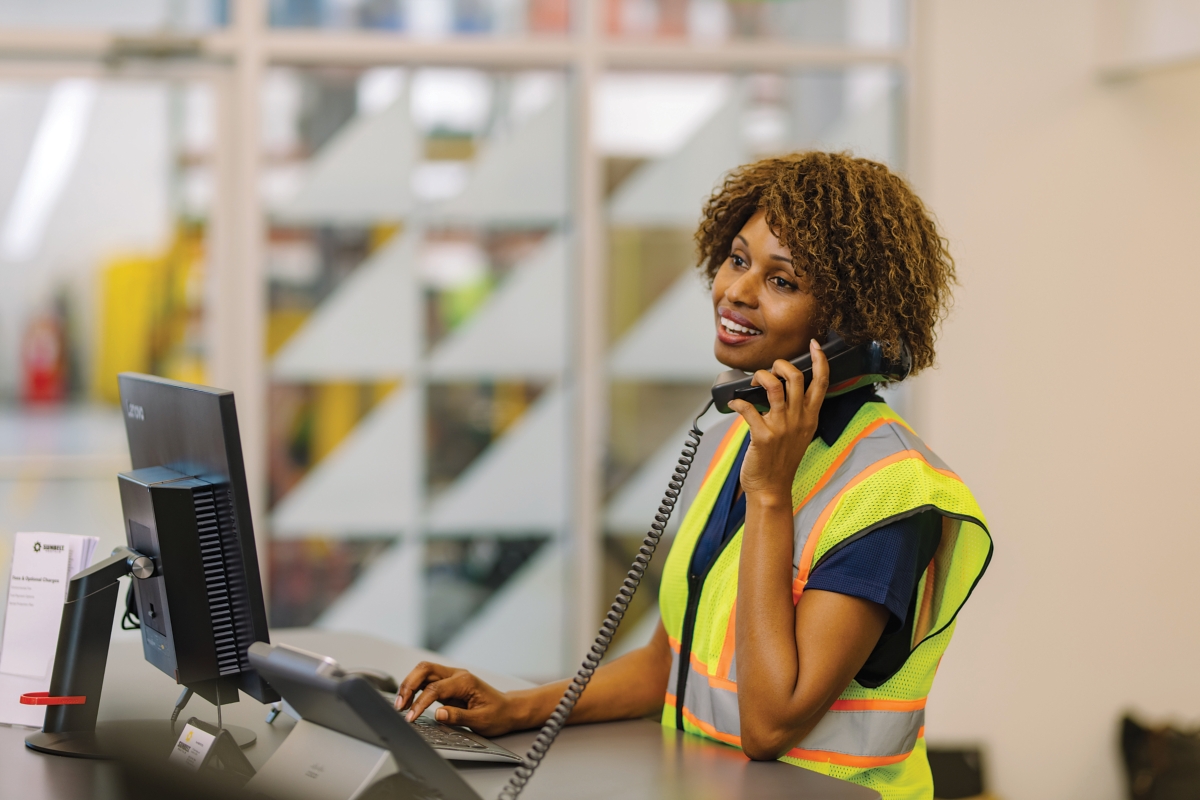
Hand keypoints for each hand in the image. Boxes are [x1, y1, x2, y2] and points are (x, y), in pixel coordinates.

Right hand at [394, 661, 518, 736]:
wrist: (508, 710)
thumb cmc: (498, 714)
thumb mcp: (481, 720)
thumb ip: (458, 717)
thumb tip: (437, 714)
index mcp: (465, 681)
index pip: (435, 688)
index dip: (420, 703)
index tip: (411, 717)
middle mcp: (456, 675)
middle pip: (425, 669)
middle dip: (408, 685)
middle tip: (399, 706)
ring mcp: (451, 679)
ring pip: (423, 673)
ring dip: (409, 685)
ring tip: (400, 705)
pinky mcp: (447, 686)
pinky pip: (426, 682)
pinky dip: (414, 689)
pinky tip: (408, 702)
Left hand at [727, 339, 828, 499]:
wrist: (771, 488)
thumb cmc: (782, 460)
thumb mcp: (799, 434)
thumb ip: (797, 413)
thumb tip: (782, 390)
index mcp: (810, 417)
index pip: (821, 383)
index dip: (820, 360)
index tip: (815, 345)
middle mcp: (798, 419)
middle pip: (796, 377)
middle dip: (780, 364)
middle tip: (770, 371)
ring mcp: (781, 427)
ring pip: (774, 387)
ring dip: (760, 377)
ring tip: (753, 383)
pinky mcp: (762, 436)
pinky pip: (748, 409)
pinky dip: (737, 402)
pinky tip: (734, 404)